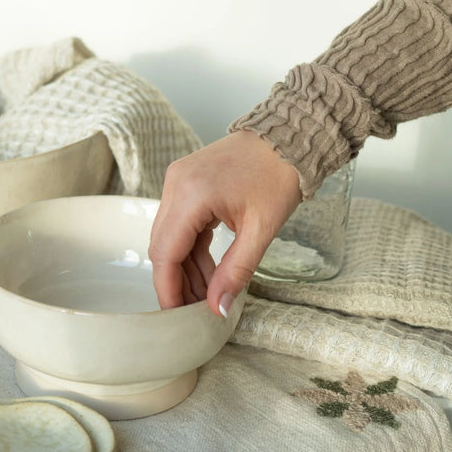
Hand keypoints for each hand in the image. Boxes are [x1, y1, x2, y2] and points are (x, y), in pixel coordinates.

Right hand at [148, 130, 301, 314]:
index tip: (176, 316)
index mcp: (191, 194)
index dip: (168, 288)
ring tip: (206, 294)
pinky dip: (190, 250)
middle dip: (175, 282)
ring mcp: (178, 182)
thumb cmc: (279, 175)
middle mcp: (176, 185)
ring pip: (169, 238)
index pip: (166, 253)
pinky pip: (179, 225)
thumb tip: (218, 308)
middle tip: (194, 310)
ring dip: (184, 268)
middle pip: (162, 247)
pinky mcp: (185, 183)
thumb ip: (236, 272)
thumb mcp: (261, 230)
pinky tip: (207, 271)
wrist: (289, 136)